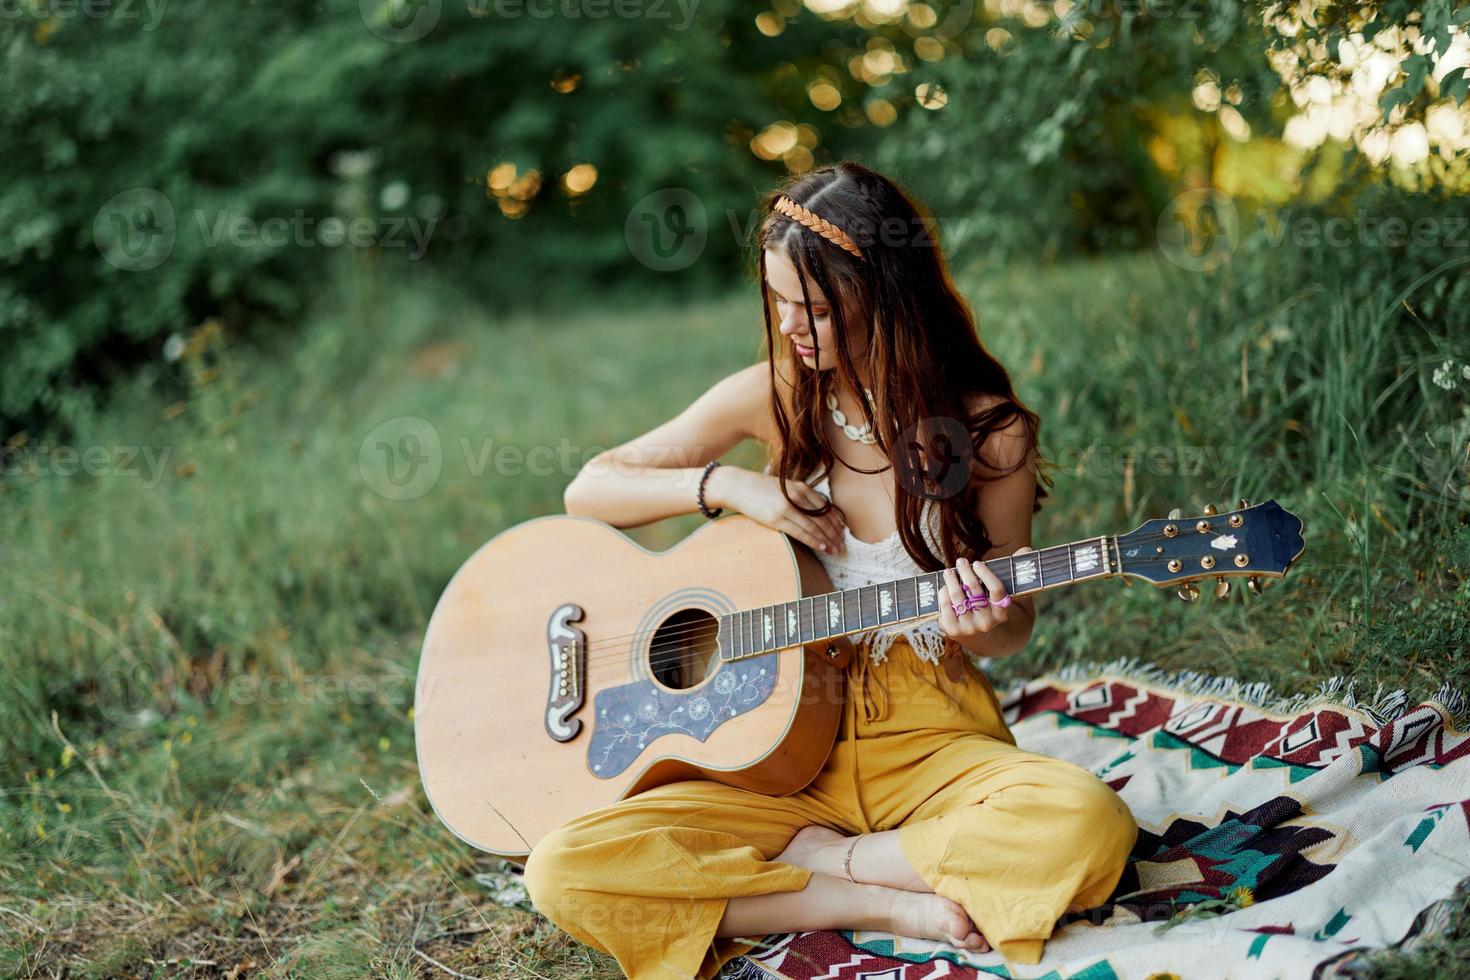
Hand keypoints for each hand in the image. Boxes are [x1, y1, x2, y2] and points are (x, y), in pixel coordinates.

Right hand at [705, 465, 846, 554]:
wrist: (737, 486)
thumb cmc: (760, 487)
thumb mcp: (785, 486)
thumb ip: (801, 496)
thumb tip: (818, 511)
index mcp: (801, 487)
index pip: (826, 507)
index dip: (836, 520)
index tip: (843, 531)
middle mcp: (796, 497)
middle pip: (823, 518)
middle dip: (835, 533)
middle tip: (843, 544)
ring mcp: (787, 508)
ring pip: (814, 527)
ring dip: (828, 540)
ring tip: (836, 549)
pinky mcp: (776, 519)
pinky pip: (800, 532)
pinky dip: (814, 540)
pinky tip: (822, 546)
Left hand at [937, 546, 1034, 645]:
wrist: (976, 632)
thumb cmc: (988, 603)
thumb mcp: (1001, 591)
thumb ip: (1013, 570)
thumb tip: (1027, 549)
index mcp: (1002, 612)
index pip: (997, 589)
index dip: (986, 574)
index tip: (977, 563)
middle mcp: (987, 622)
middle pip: (974, 590)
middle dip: (966, 572)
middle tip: (961, 561)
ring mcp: (970, 627)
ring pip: (958, 597)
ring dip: (951, 580)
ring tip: (949, 572)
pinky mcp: (953, 630)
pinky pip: (945, 606)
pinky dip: (943, 593)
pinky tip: (944, 587)